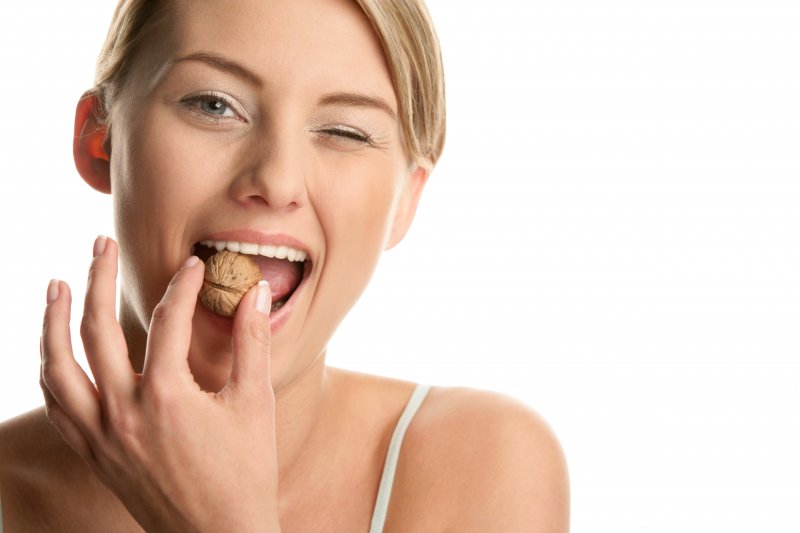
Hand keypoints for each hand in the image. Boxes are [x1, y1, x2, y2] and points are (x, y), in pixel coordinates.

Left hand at [39, 236, 280, 531]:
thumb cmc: (244, 473)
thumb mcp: (254, 403)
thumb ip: (251, 343)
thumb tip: (253, 295)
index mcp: (166, 396)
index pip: (167, 321)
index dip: (182, 285)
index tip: (192, 265)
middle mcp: (123, 413)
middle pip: (96, 330)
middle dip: (96, 279)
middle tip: (100, 244)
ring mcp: (102, 436)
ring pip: (58, 368)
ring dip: (52, 322)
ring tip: (54, 285)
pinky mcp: (95, 454)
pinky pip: (57, 407)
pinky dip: (51, 373)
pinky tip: (54, 353)